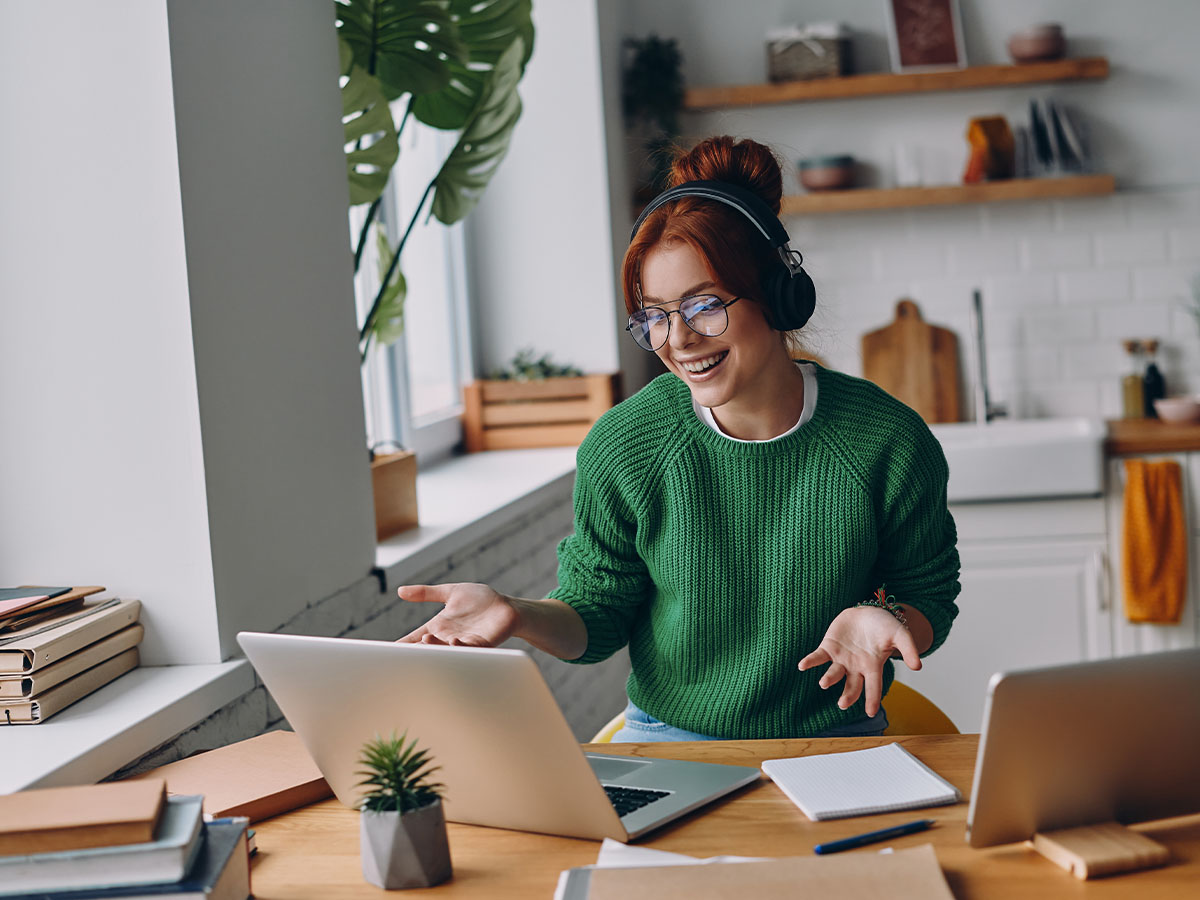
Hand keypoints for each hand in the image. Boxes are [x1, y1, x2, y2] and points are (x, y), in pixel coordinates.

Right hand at [395, 583, 519, 647]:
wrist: (507, 607)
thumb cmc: (480, 601)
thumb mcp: (450, 593)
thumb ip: (426, 593)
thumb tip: (400, 591)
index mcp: (439, 627)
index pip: (415, 638)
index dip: (401, 645)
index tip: (384, 652)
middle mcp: (448, 637)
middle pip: (426, 648)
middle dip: (414, 650)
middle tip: (401, 651)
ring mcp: (464, 642)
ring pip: (445, 650)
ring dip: (436, 647)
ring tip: (426, 640)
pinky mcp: (481, 644)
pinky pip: (468, 649)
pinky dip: (459, 646)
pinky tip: (454, 640)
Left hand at [797, 606, 921, 717]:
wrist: (867, 611)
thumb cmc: (884, 625)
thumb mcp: (900, 634)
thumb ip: (909, 648)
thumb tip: (918, 666)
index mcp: (873, 666)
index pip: (874, 687)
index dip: (872, 699)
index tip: (871, 712)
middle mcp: (856, 667)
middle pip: (851, 686)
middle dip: (848, 696)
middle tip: (843, 704)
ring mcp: (841, 658)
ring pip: (834, 673)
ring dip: (829, 679)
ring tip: (824, 683)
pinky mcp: (829, 647)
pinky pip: (818, 657)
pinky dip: (810, 661)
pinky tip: (802, 665)